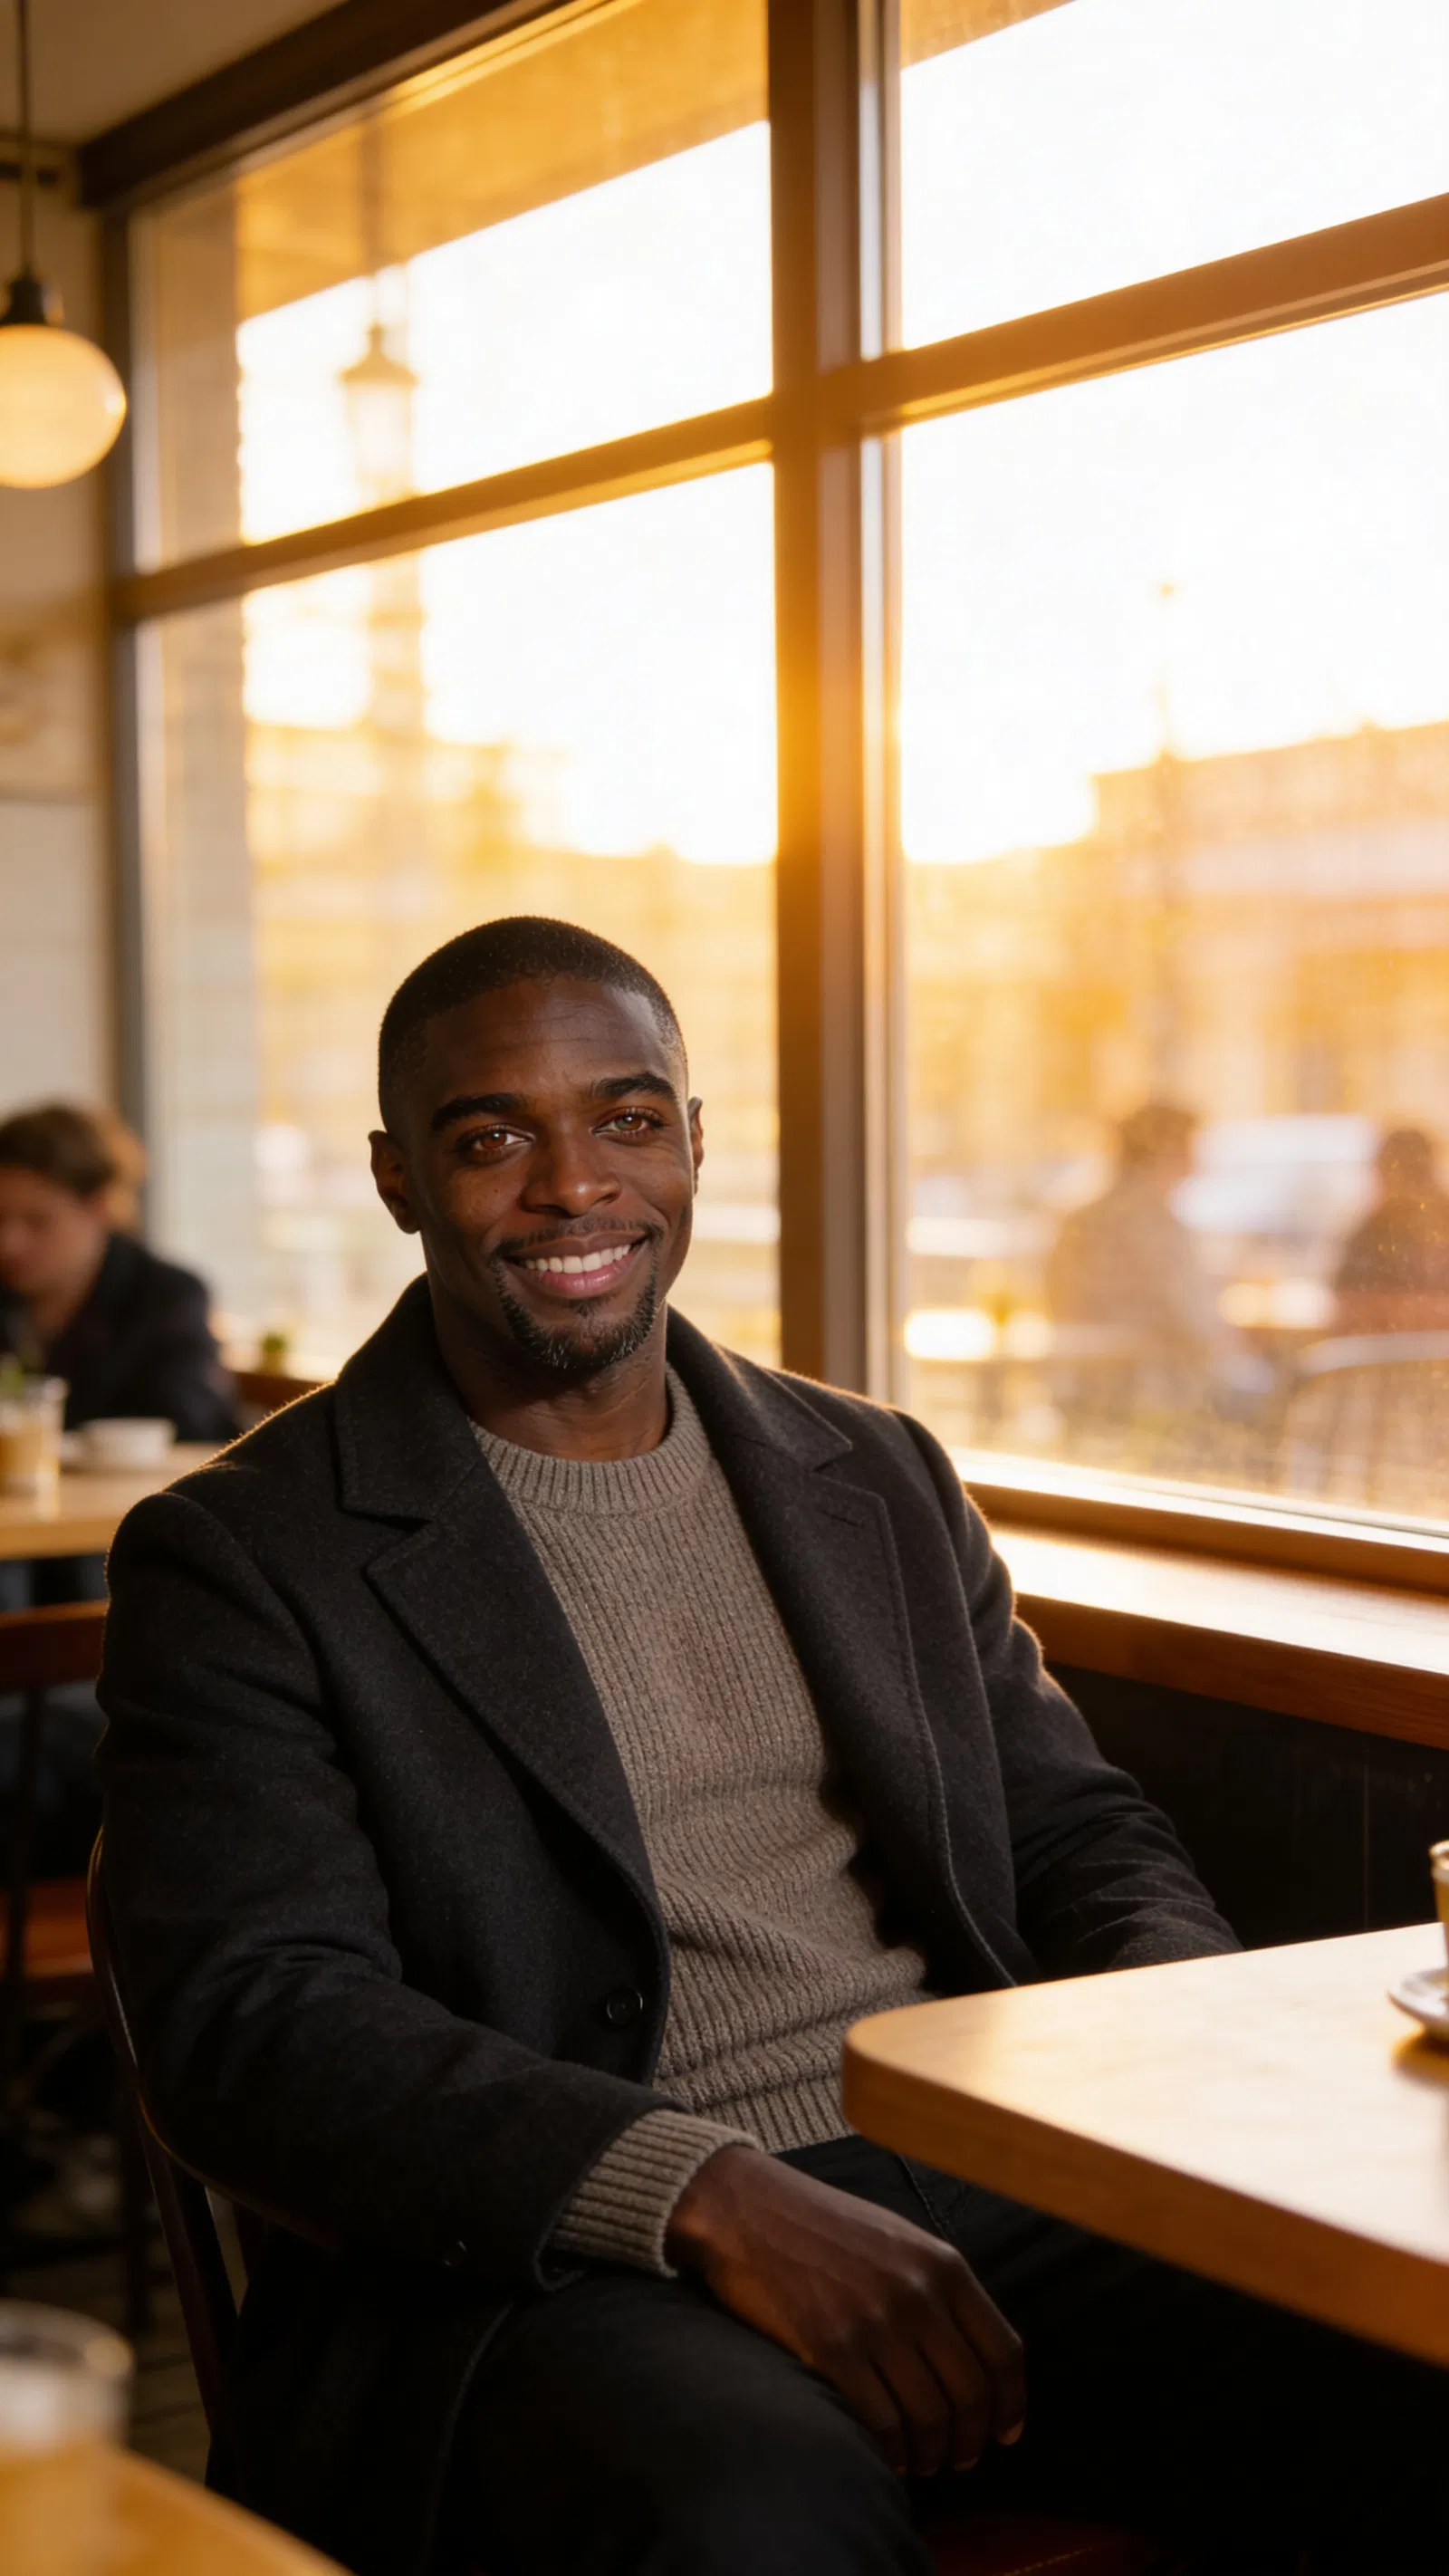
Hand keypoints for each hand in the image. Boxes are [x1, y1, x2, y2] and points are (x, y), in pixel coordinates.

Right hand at [666, 2147, 1024, 2479]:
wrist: (750, 2211)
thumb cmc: (827, 2227)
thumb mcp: (901, 2240)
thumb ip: (942, 2290)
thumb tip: (976, 2359)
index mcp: (944, 2265)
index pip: (1003, 2351)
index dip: (1011, 2404)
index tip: (1006, 2432)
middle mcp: (918, 2294)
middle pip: (972, 2393)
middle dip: (973, 2439)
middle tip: (962, 2458)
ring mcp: (875, 2323)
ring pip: (931, 2417)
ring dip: (935, 2453)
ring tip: (926, 2462)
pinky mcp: (832, 2349)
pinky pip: (882, 2422)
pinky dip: (894, 2453)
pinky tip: (890, 2456)